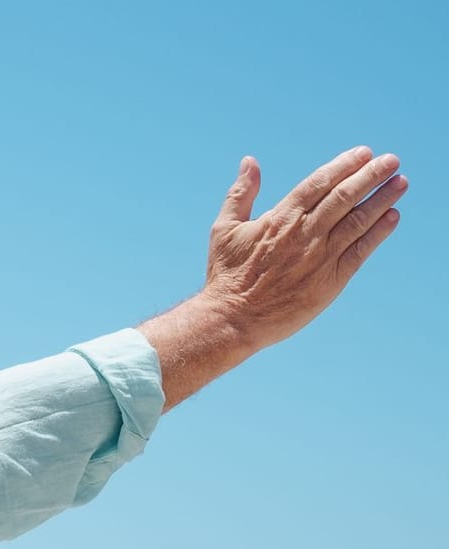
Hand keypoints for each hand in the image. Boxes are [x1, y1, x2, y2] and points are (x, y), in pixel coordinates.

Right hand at [203, 146, 404, 353]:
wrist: (232, 319)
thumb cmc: (226, 275)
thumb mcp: (224, 228)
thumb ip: (240, 193)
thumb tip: (249, 161)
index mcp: (280, 218)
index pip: (320, 183)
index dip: (344, 166)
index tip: (364, 153)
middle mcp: (304, 234)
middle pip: (345, 196)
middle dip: (371, 175)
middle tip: (391, 161)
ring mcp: (320, 257)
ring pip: (358, 221)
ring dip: (382, 199)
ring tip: (400, 182)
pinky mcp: (331, 281)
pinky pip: (361, 251)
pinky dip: (378, 233)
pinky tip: (392, 217)